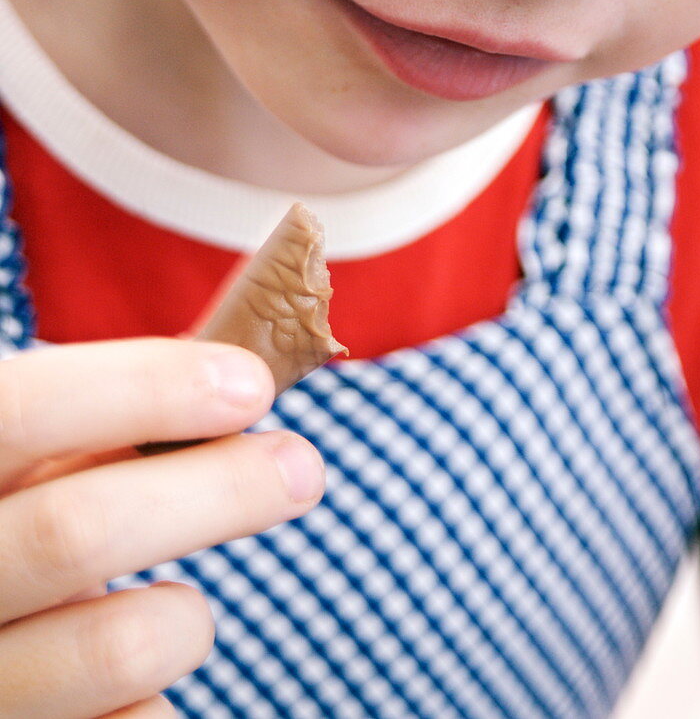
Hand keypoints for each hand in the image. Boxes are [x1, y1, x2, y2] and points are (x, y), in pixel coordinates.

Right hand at [0, 337, 324, 717]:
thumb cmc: (18, 529)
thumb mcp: (31, 467)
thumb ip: (103, 425)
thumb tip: (245, 382)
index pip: (23, 410)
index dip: (144, 388)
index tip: (252, 385)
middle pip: (79, 530)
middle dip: (218, 491)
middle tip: (301, 468)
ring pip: (118, 648)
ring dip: (186, 616)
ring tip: (180, 604)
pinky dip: (158, 694)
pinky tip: (131, 674)